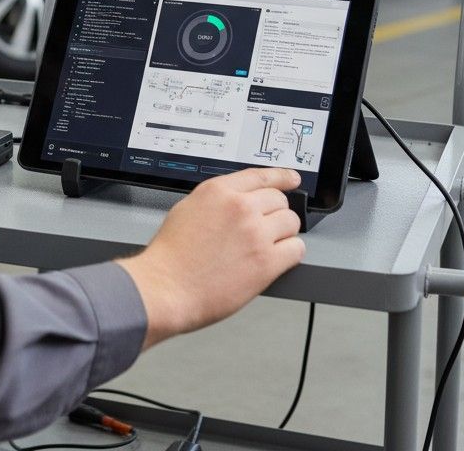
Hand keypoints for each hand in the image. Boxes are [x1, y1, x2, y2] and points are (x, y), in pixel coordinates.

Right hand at [117, 168, 304, 347]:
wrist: (167, 287)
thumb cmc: (171, 255)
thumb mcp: (187, 208)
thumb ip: (217, 200)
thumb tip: (237, 201)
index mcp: (219, 191)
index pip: (261, 176)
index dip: (281, 177)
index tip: (291, 178)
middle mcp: (240, 208)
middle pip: (279, 200)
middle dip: (275, 213)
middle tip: (266, 227)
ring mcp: (255, 234)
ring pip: (291, 223)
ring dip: (284, 233)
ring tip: (268, 245)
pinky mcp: (266, 262)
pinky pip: (296, 249)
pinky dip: (290, 254)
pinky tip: (276, 259)